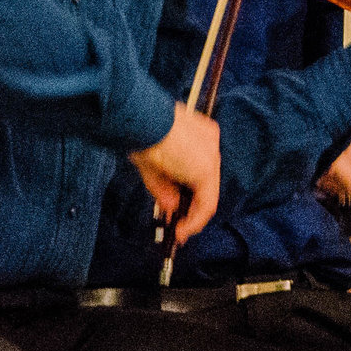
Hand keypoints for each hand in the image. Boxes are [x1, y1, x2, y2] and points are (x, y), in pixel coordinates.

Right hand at [131, 103, 221, 243]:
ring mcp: (210, 156)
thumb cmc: (139, 133)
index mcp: (199, 134)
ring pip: (208, 193)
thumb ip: (166, 188)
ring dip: (194, 216)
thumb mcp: (152, 166)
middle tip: (179, 226)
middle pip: (205, 182)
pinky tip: (182, 230)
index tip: (179, 208)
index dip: (189, 191)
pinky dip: (195, 220)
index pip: (198, 167)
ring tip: (180, 231)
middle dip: (191, 207)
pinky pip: (207, 203)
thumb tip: (172, 208)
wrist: (140, 119)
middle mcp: (210, 143)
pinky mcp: (205, 171)